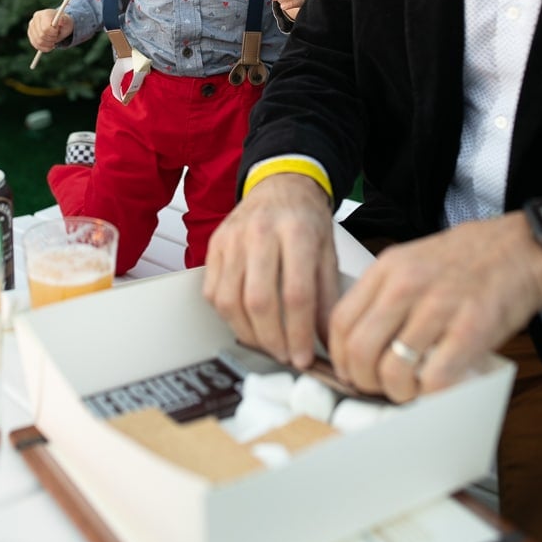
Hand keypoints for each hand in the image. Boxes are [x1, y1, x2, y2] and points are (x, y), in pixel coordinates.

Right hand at [27, 8, 73, 51]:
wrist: (59, 25)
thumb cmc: (63, 23)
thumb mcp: (67, 22)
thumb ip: (65, 20)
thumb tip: (61, 20)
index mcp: (44, 14)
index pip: (46, 29)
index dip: (53, 33)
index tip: (58, 31)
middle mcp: (35, 19)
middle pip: (41, 36)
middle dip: (51, 39)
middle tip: (56, 36)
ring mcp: (31, 27)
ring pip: (38, 42)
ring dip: (48, 44)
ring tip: (53, 40)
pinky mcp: (30, 34)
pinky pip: (35, 45)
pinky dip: (44, 47)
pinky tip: (49, 45)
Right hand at [203, 173, 338, 369]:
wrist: (281, 184)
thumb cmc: (306, 218)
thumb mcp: (328, 252)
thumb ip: (327, 298)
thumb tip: (328, 343)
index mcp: (297, 231)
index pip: (296, 293)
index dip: (299, 333)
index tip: (303, 357)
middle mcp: (261, 232)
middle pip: (259, 300)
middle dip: (272, 340)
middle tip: (284, 356)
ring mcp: (233, 238)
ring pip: (230, 301)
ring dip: (248, 333)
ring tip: (266, 344)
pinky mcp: (215, 245)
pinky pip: (213, 292)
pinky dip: (227, 316)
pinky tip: (246, 322)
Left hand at [329, 212, 541, 402]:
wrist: (520, 247)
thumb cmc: (467, 260)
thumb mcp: (413, 262)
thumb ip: (385, 295)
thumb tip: (360, 341)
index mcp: (388, 268)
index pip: (341, 321)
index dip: (340, 357)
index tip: (350, 371)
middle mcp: (407, 285)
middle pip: (360, 350)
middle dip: (364, 381)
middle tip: (379, 387)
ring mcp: (438, 306)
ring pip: (392, 370)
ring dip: (398, 393)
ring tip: (410, 390)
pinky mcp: (471, 328)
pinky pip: (436, 378)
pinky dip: (431, 395)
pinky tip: (437, 388)